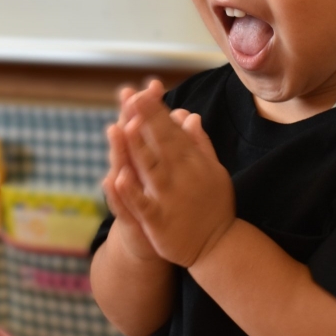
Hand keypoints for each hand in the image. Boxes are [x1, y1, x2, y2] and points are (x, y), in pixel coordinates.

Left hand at [119, 80, 235, 268]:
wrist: (218, 246)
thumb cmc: (214, 205)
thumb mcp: (213, 170)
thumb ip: (199, 143)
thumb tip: (189, 115)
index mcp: (193, 161)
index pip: (172, 131)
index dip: (158, 111)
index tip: (145, 90)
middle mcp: (181, 175)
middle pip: (160, 143)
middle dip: (146, 120)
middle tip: (133, 96)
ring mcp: (169, 198)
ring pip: (150, 169)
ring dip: (136, 148)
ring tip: (123, 127)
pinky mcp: (158, 221)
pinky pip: (142, 204)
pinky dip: (131, 191)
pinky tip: (117, 177)